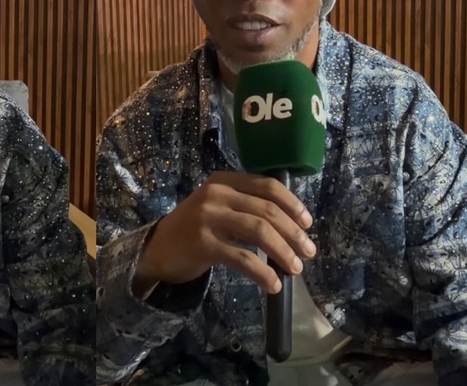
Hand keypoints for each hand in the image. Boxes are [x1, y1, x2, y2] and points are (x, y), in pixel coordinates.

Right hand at [134, 170, 315, 294]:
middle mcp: (215, 194)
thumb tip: (293, 226)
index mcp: (223, 180)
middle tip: (308, 252)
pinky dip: (263, 273)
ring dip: (283, 251)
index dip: (292, 205)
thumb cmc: (195, 228)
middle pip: (267, 210)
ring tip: (295, 268)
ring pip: (259, 231)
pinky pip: (242, 258)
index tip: (308, 223)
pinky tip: (273, 284)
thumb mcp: (218, 206)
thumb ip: (246, 205)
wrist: (158, 249)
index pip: (267, 186)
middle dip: (293, 233)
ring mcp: (207, 217)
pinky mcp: (203, 243)